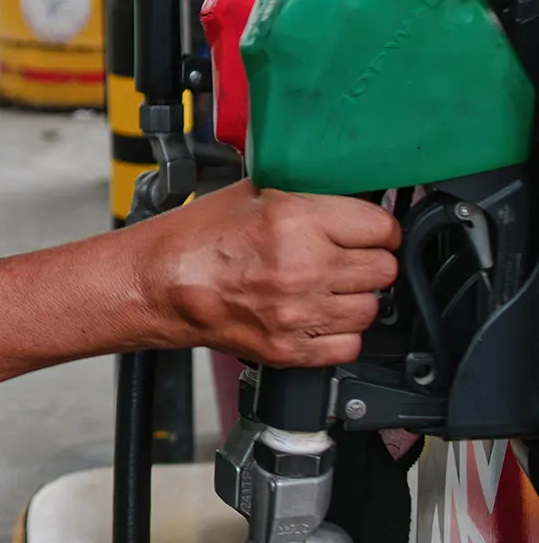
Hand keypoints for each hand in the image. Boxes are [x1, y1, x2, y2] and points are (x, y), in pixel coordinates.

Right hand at [142, 180, 400, 367]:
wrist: (159, 285)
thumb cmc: (195, 238)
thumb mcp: (252, 194)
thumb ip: (305, 195)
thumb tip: (346, 195)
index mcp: (296, 220)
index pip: (381, 226)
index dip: (378, 226)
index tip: (370, 229)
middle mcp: (304, 267)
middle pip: (383, 269)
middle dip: (370, 259)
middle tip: (348, 254)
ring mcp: (299, 313)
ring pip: (371, 308)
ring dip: (356, 296)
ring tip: (330, 285)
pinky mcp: (291, 349)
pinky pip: (350, 345)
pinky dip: (339, 331)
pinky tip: (319, 314)